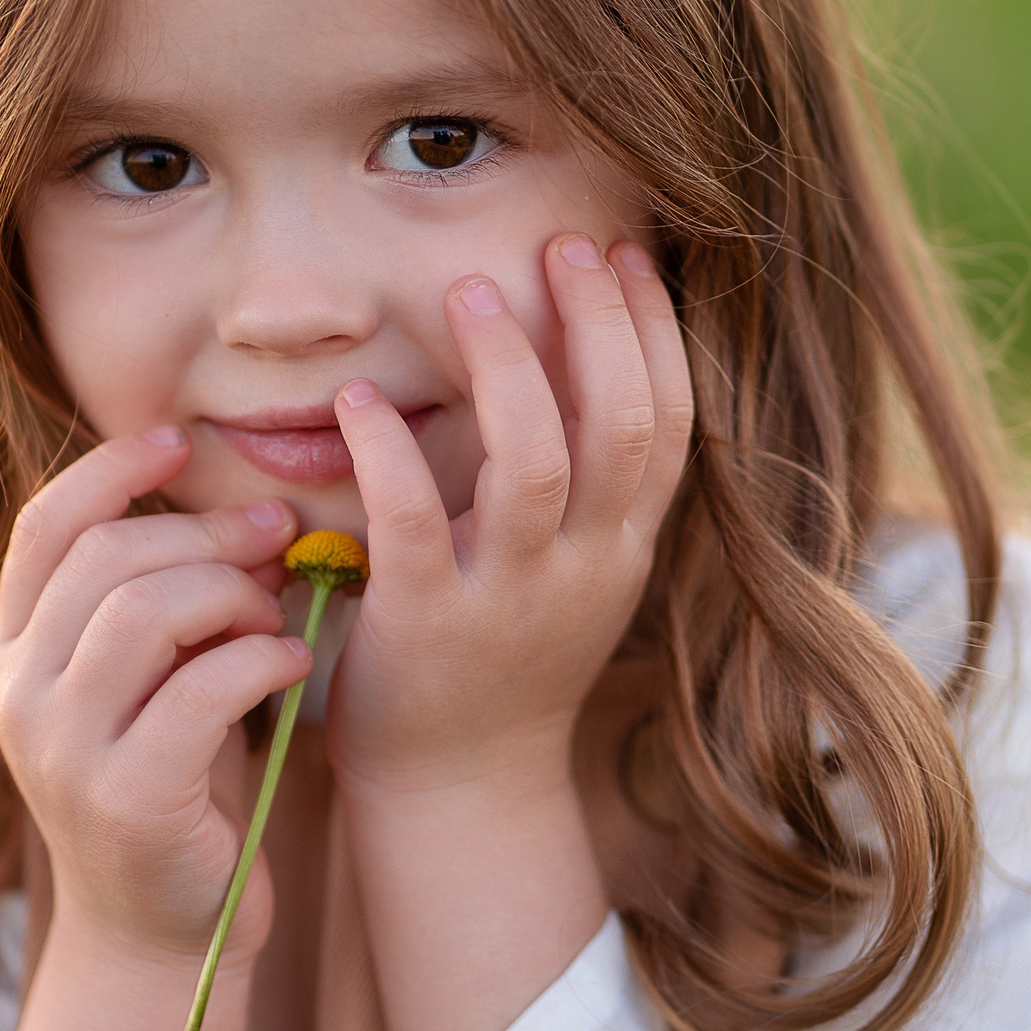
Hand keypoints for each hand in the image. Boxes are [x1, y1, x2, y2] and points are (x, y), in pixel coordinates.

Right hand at [0, 429, 309, 966]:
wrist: (164, 938)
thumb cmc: (174, 792)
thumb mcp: (147, 688)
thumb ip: (159, 607)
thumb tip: (243, 511)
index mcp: (18, 657)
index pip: (46, 529)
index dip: (111, 470)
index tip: (180, 442)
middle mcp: (23, 697)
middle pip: (107, 561)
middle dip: (206, 532)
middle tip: (279, 532)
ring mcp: (66, 751)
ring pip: (145, 611)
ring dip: (232, 592)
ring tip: (277, 612)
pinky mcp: (129, 797)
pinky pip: (201, 687)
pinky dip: (260, 658)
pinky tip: (292, 663)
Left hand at [326, 234, 692, 798]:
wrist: (459, 787)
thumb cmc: (504, 659)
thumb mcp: (574, 571)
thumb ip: (585, 484)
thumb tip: (578, 356)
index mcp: (622, 547)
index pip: (671, 421)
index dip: (655, 330)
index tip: (625, 253)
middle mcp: (586, 567)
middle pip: (626, 425)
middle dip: (602, 323)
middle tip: (566, 243)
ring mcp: (511, 596)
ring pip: (537, 462)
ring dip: (509, 366)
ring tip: (468, 290)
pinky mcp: (429, 623)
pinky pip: (416, 521)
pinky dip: (390, 452)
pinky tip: (359, 401)